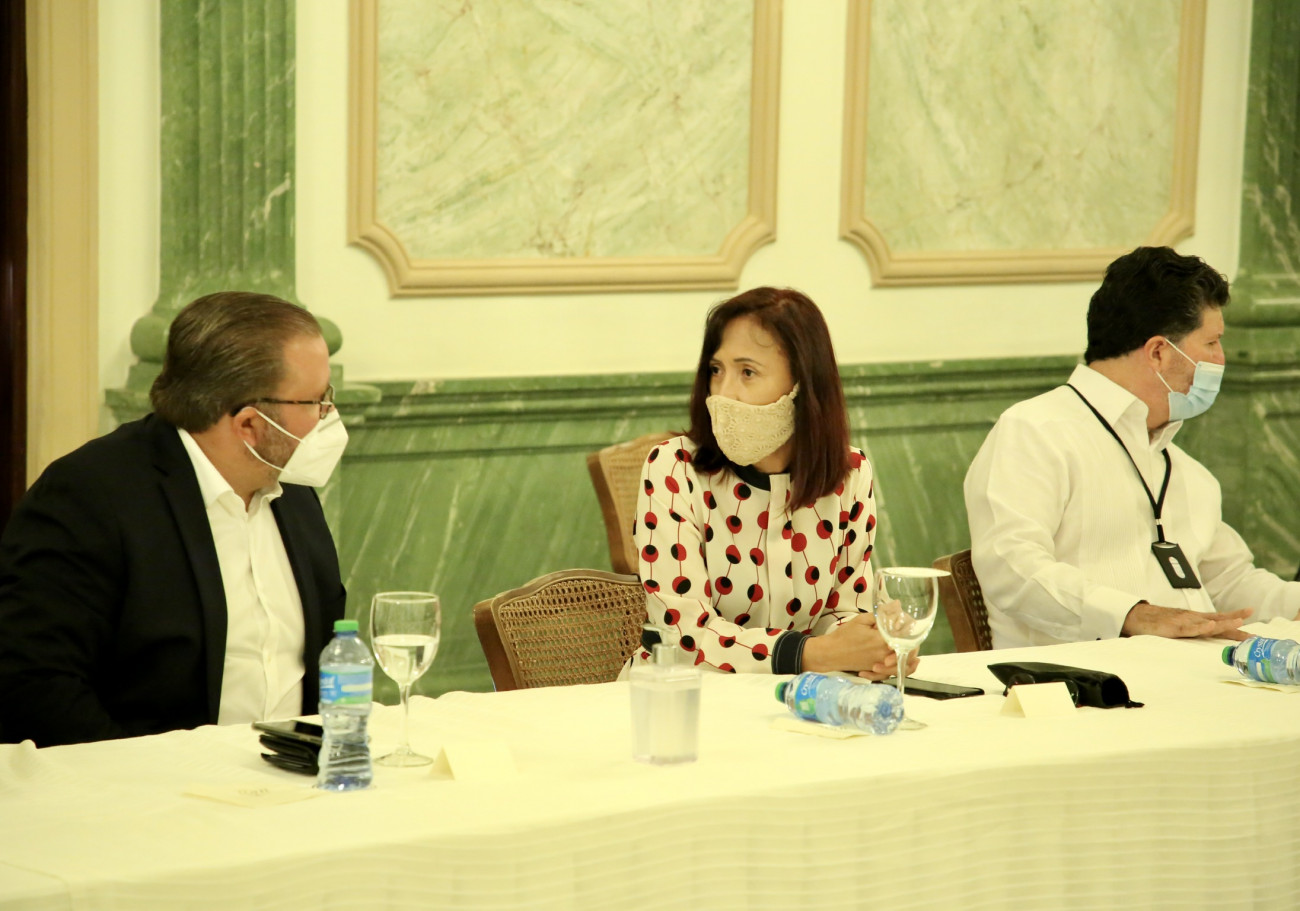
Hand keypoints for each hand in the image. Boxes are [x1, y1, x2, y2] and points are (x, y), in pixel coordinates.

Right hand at [801, 614, 916, 678]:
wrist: (831, 653)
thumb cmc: (844, 636)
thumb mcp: (861, 620)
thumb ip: (881, 614)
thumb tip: (897, 604)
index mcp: (882, 641)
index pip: (905, 635)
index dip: (909, 627)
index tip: (908, 620)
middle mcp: (885, 655)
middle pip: (907, 650)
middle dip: (911, 640)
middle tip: (909, 631)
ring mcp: (882, 665)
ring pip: (904, 663)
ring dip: (911, 656)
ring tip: (914, 647)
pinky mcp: (877, 671)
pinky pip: (895, 672)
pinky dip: (904, 668)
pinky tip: (910, 663)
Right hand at [1121, 602, 1252, 640]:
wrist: (1136, 616)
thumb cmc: (1156, 622)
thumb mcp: (1178, 624)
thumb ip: (1191, 629)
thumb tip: (1204, 635)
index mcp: (1194, 618)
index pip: (1218, 617)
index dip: (1234, 616)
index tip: (1250, 614)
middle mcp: (1192, 618)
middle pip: (1218, 621)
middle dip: (1236, 624)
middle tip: (1254, 632)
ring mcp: (1183, 622)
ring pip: (1207, 623)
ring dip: (1223, 623)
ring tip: (1239, 622)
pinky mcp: (1173, 628)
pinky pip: (1189, 629)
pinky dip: (1201, 627)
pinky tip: (1210, 626)